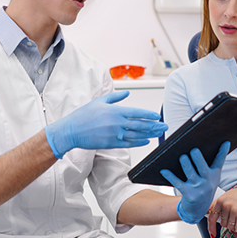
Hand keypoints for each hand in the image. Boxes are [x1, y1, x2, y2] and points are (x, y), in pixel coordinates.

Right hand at [45, 90, 167, 157]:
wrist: (72, 131)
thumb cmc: (84, 115)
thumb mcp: (100, 101)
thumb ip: (115, 97)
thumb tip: (127, 93)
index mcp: (115, 111)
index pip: (137, 112)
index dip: (149, 115)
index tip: (157, 117)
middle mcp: (117, 123)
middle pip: (140, 124)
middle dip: (154, 126)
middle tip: (164, 126)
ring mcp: (115, 134)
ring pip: (136, 134)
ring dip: (149, 134)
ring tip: (158, 133)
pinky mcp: (111, 143)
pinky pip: (128, 143)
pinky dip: (138, 142)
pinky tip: (146, 141)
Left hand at [160, 141, 229, 223]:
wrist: (198, 211)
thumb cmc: (203, 189)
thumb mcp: (211, 179)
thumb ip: (210, 165)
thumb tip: (203, 147)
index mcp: (214, 175)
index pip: (219, 162)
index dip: (222, 152)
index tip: (225, 142)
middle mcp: (208, 182)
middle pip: (203, 168)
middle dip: (198, 159)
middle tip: (194, 150)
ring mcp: (199, 189)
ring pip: (191, 175)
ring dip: (186, 165)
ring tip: (182, 157)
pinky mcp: (189, 195)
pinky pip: (178, 183)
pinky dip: (170, 176)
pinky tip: (164, 170)